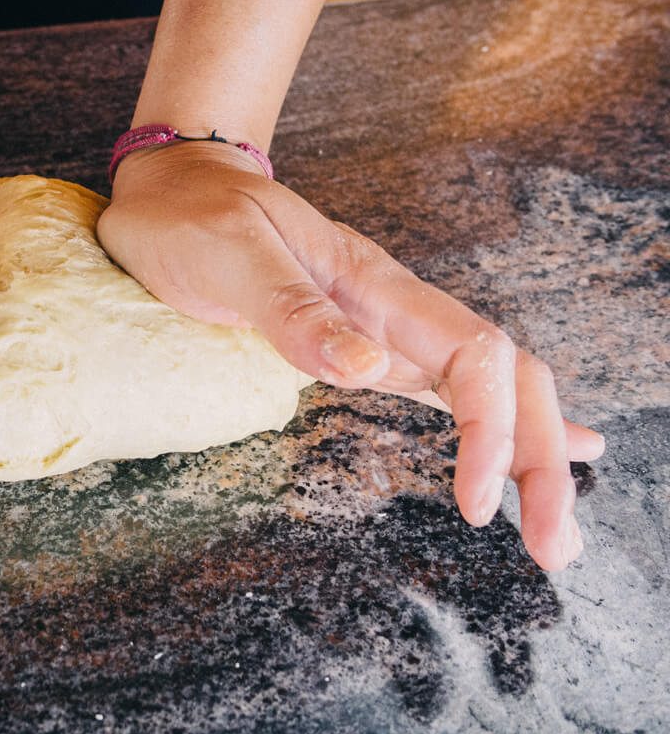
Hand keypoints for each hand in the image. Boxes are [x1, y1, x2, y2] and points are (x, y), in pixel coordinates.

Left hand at [98, 142, 604, 570]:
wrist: (177, 184)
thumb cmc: (194, 216)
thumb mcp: (231, 253)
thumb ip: (295, 309)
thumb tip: (367, 369)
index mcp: (374, 284)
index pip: (471, 355)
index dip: (490, 429)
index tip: (476, 504)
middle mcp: (393, 309)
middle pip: (504, 379)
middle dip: (538, 462)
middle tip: (555, 549)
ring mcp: (382, 328)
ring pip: (485, 389)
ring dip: (529, 457)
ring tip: (557, 534)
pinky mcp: (360, 345)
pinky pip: (443, 387)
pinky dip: (495, 426)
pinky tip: (534, 454)